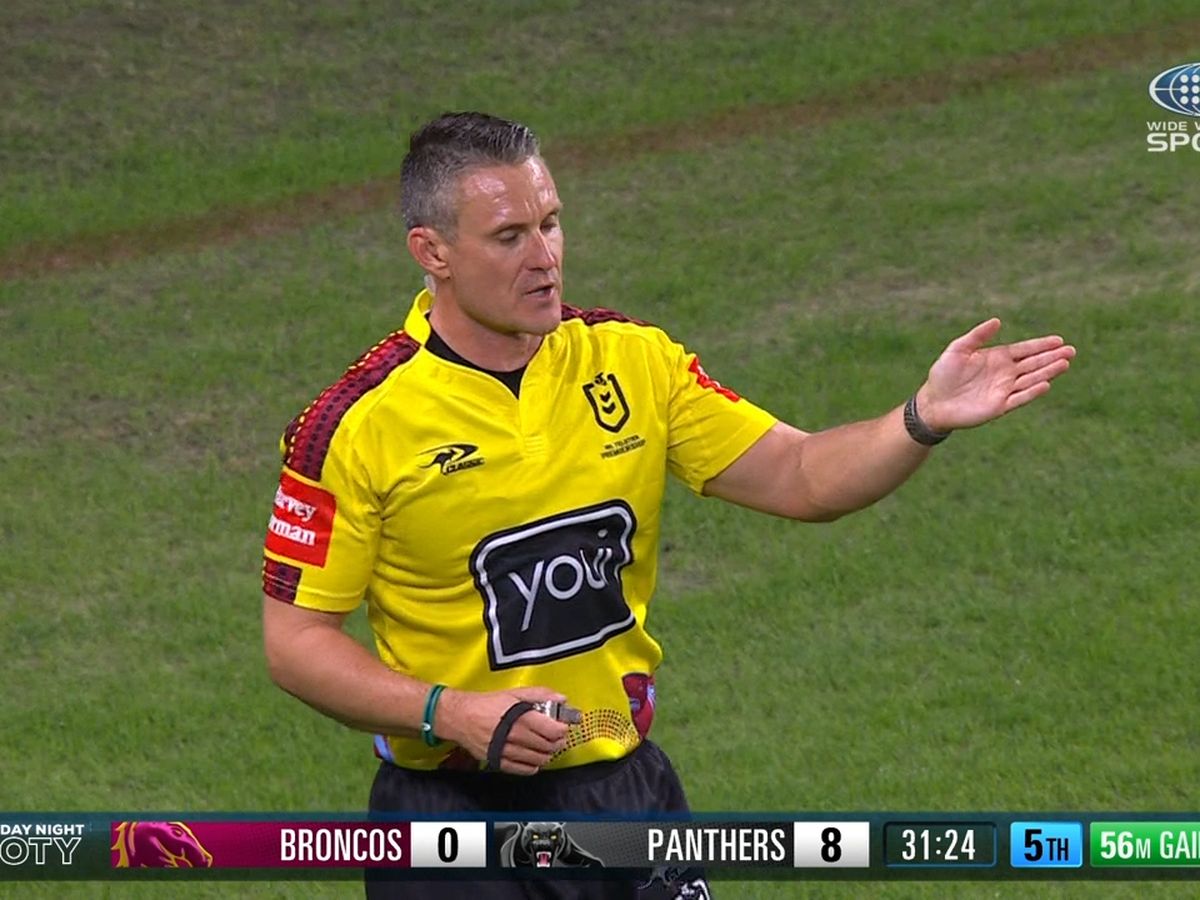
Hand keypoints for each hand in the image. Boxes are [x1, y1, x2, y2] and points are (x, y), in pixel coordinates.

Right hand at [436, 686, 570, 774]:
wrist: (460, 717)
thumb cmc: (486, 704)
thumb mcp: (514, 693)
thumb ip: (540, 695)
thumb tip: (561, 699)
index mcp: (522, 718)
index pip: (553, 730)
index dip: (562, 729)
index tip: (563, 726)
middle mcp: (515, 736)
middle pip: (548, 746)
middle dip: (557, 742)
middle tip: (556, 736)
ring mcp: (507, 751)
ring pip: (538, 760)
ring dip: (546, 754)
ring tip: (545, 746)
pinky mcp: (499, 762)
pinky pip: (523, 770)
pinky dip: (532, 766)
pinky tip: (533, 758)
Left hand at [916, 318, 1074, 432]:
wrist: (933, 402)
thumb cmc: (943, 374)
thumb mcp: (957, 350)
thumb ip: (977, 336)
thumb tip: (997, 321)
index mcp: (997, 358)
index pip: (1025, 350)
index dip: (1041, 345)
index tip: (1059, 340)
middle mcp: (1005, 373)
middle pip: (1033, 363)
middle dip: (1052, 357)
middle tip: (1071, 351)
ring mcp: (1004, 390)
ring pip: (1031, 379)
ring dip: (1048, 372)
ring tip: (1065, 363)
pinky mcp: (999, 406)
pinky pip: (1020, 398)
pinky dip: (1032, 392)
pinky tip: (1046, 384)